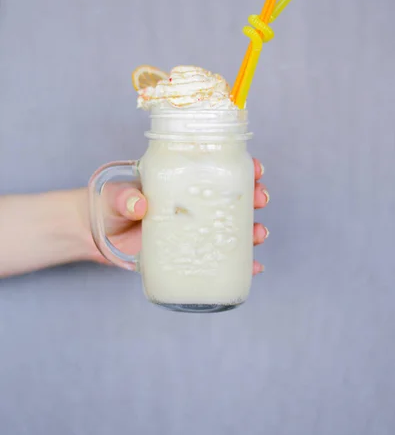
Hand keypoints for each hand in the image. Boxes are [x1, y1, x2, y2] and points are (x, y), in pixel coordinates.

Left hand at [89, 158, 268, 274]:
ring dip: (251, 229)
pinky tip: (254, 267)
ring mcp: (191, 229)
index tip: (256, 169)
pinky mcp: (187, 254)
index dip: (240, 167)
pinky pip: (218, 257)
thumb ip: (123, 197)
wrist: (94, 234)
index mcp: (180, 181)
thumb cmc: (107, 205)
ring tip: (259, 234)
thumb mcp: (114, 195)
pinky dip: (239, 263)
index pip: (215, 169)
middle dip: (253, 197)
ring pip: (230, 227)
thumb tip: (139, 204)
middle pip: (232, 197)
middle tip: (260, 199)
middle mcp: (192, 203)